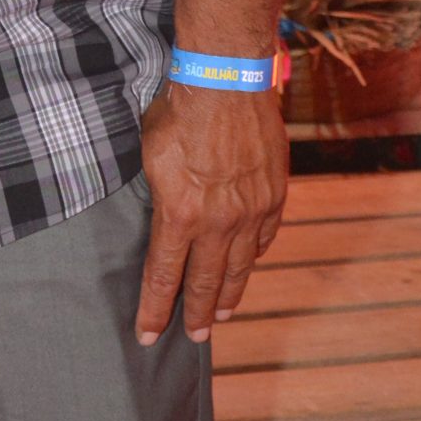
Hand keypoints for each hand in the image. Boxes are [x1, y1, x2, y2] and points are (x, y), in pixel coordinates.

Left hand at [135, 83, 288, 346]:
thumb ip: (159, 195)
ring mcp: (250, 211)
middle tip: (194, 337)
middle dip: (195, 314)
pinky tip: (248, 263)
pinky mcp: (273, 195)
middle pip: (204, 282)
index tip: (148, 335)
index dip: (154, 310)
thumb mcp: (150, 157)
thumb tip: (162, 215)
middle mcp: (218, 222)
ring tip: (221, 314)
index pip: (163, 277)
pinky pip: (264, 237)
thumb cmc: (177, 113)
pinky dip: (254, 254)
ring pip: (239, 266)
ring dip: (228, 293)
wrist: (225, 83)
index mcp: (179, 216)